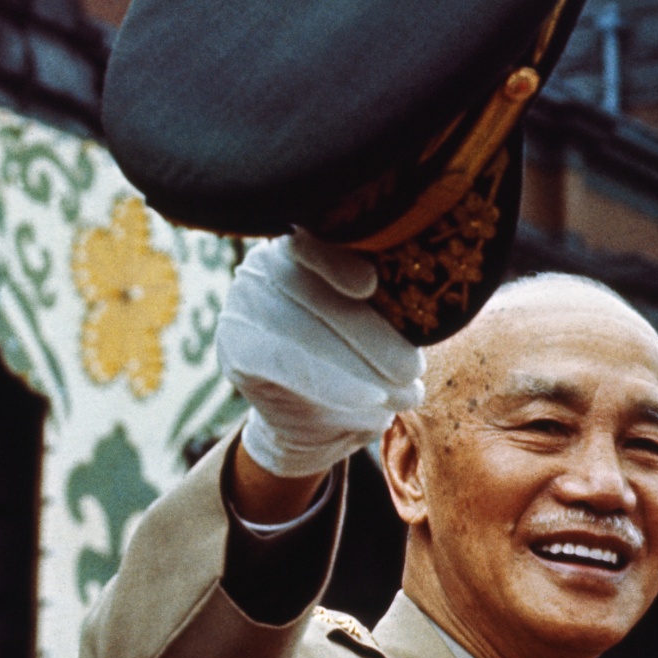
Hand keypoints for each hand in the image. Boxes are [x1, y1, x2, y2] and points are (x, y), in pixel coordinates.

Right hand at [215, 231, 425, 480]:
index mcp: (304, 242)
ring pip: (302, 332)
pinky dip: (333, 384)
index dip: (336, 260)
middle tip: (415, 369)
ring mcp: (243, 303)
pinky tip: (371, 400)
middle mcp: (265, 264)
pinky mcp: (235, 348)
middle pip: (314, 292)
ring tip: (406, 394)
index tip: (370, 283)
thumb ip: (389, 300)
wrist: (312, 419)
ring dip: (360, 367)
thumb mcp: (380, 323)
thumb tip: (422, 302)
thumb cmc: (360, 358)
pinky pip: (286, 364)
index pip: (316, 238)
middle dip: (372, 334)